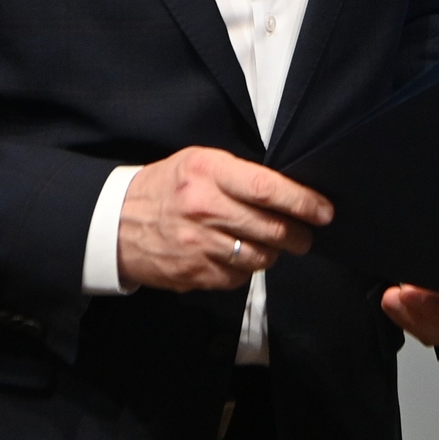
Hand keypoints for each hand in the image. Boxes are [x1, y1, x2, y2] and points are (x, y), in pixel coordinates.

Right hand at [118, 148, 331, 292]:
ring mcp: (199, 245)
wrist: (115, 223)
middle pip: (272, 228)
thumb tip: (286, 192)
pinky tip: (237, 256)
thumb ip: (238, 174)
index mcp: (208, 173)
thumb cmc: (164, 188)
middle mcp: (204, 208)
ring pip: (261, 257)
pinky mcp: (195, 273)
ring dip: (274, 253)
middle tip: (305, 234)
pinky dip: (246, 268)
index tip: (323, 211)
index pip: (268, 188)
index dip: (303, 202)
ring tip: (272, 245)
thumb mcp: (197, 163)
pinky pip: (239, 276)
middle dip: (299, 235)